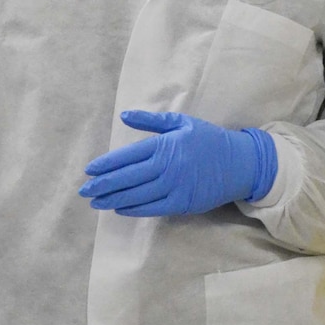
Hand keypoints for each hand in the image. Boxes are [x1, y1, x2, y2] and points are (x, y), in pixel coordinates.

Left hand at [80, 111, 278, 216]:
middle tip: (84, 190)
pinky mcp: (182, 203)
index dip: (106, 164)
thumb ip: (151, 120)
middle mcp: (167, 166)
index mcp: (165, 145)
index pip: (127, 156)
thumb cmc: (209, 140)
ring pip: (136, 195)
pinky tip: (119, 208)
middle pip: (127, 177)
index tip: (89, 170)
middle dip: (103, 184)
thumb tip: (124, 115)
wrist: (239, 163)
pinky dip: (133, 208)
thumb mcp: (182, 123)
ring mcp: (174, 187)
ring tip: (96, 201)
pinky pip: (152, 208)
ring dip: (113, 199)